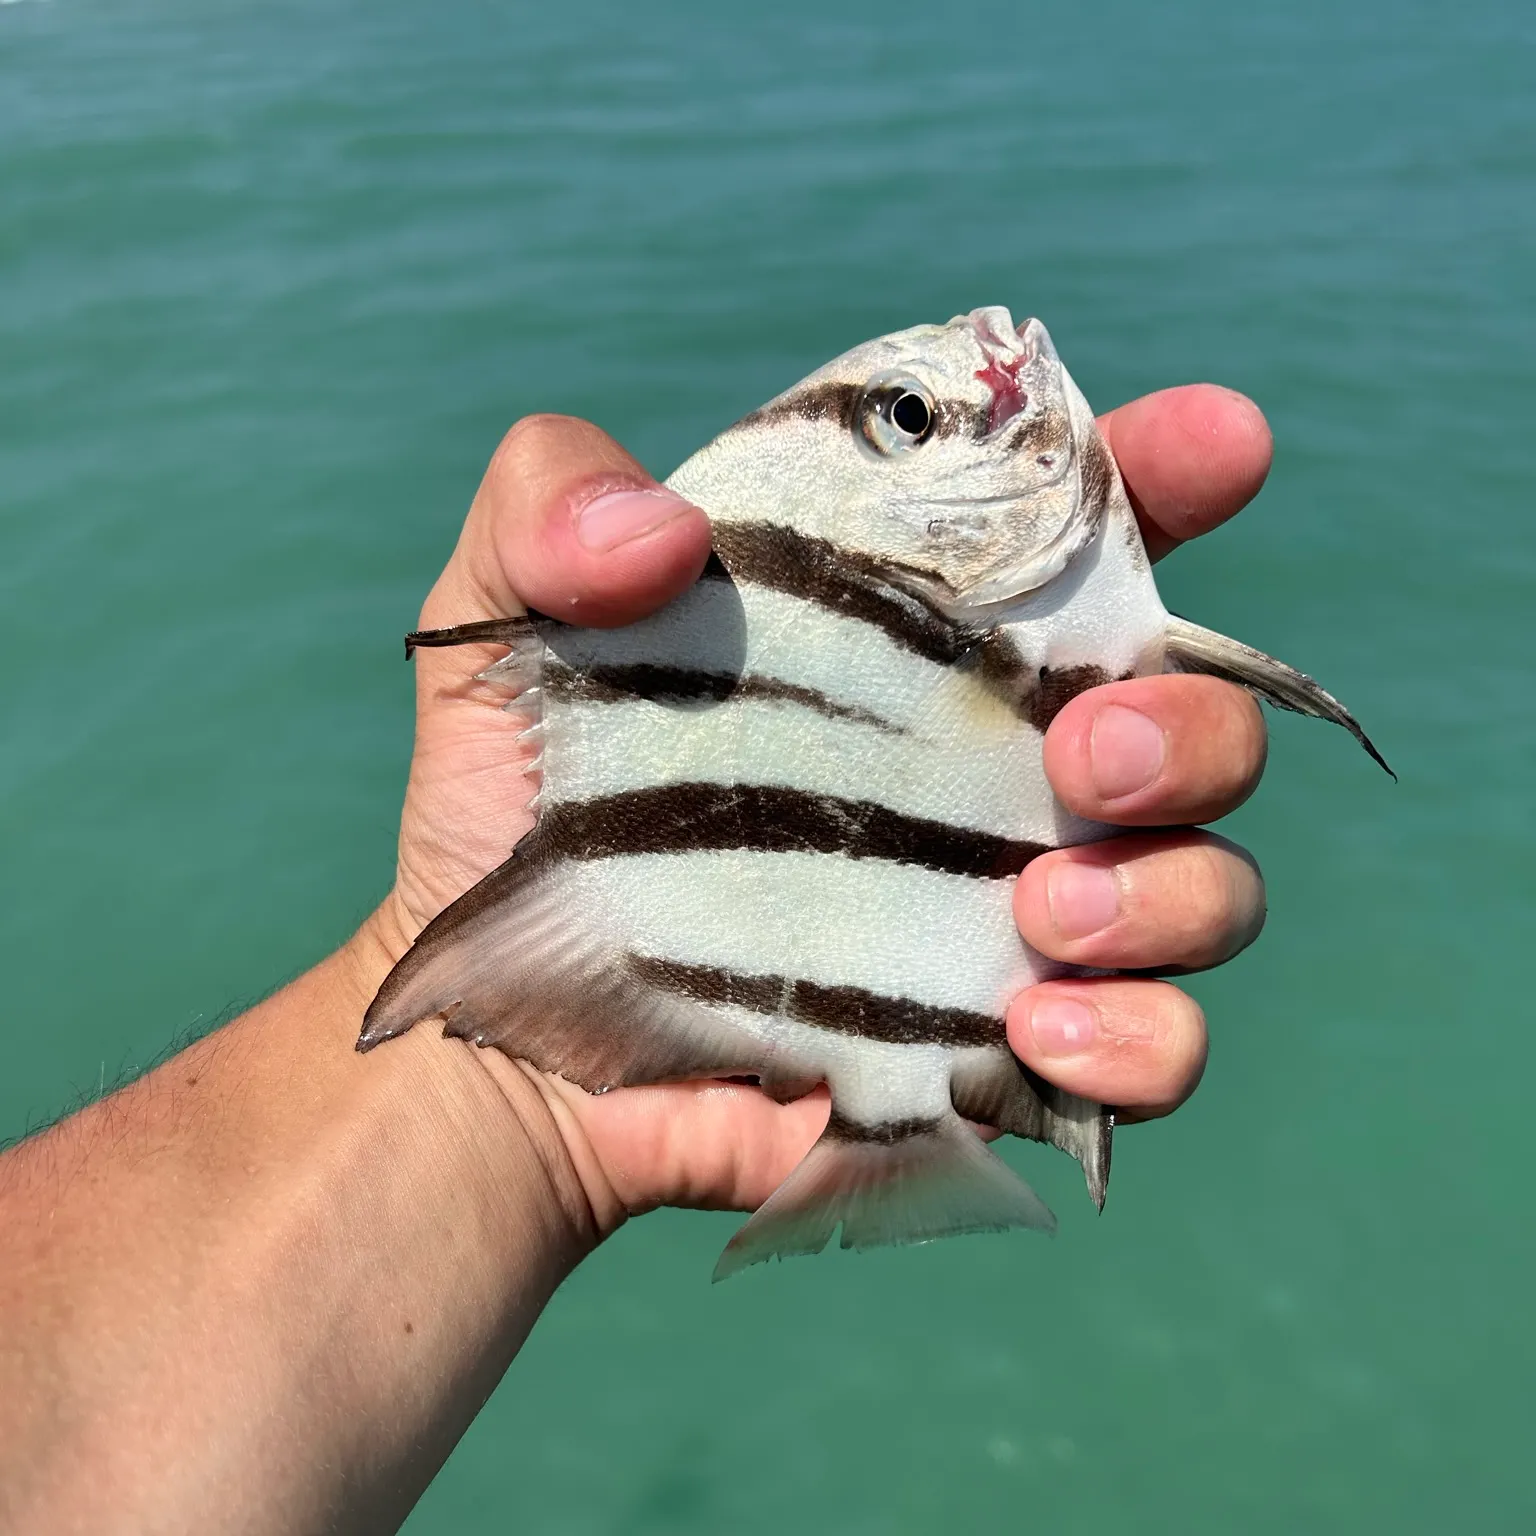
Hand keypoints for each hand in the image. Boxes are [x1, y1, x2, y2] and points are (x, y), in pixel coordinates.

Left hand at [366, 387, 1272, 1230]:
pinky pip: (1157, 1053)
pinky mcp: (994, 1058)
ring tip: (1038, 916)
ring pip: (1206, 887)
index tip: (1217, 446)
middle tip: (1075, 753)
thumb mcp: (499, 630)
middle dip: (1187, 722)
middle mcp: (989, 775)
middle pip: (1197, 720)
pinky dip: (1141, 1042)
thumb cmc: (518, 813)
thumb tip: (658, 536)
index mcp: (911, 649)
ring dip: (1169, 891)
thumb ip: (547, 509)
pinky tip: (1031, 1037)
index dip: (1164, 477)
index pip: (1080, 538)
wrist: (506, 1036)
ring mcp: (1010, 924)